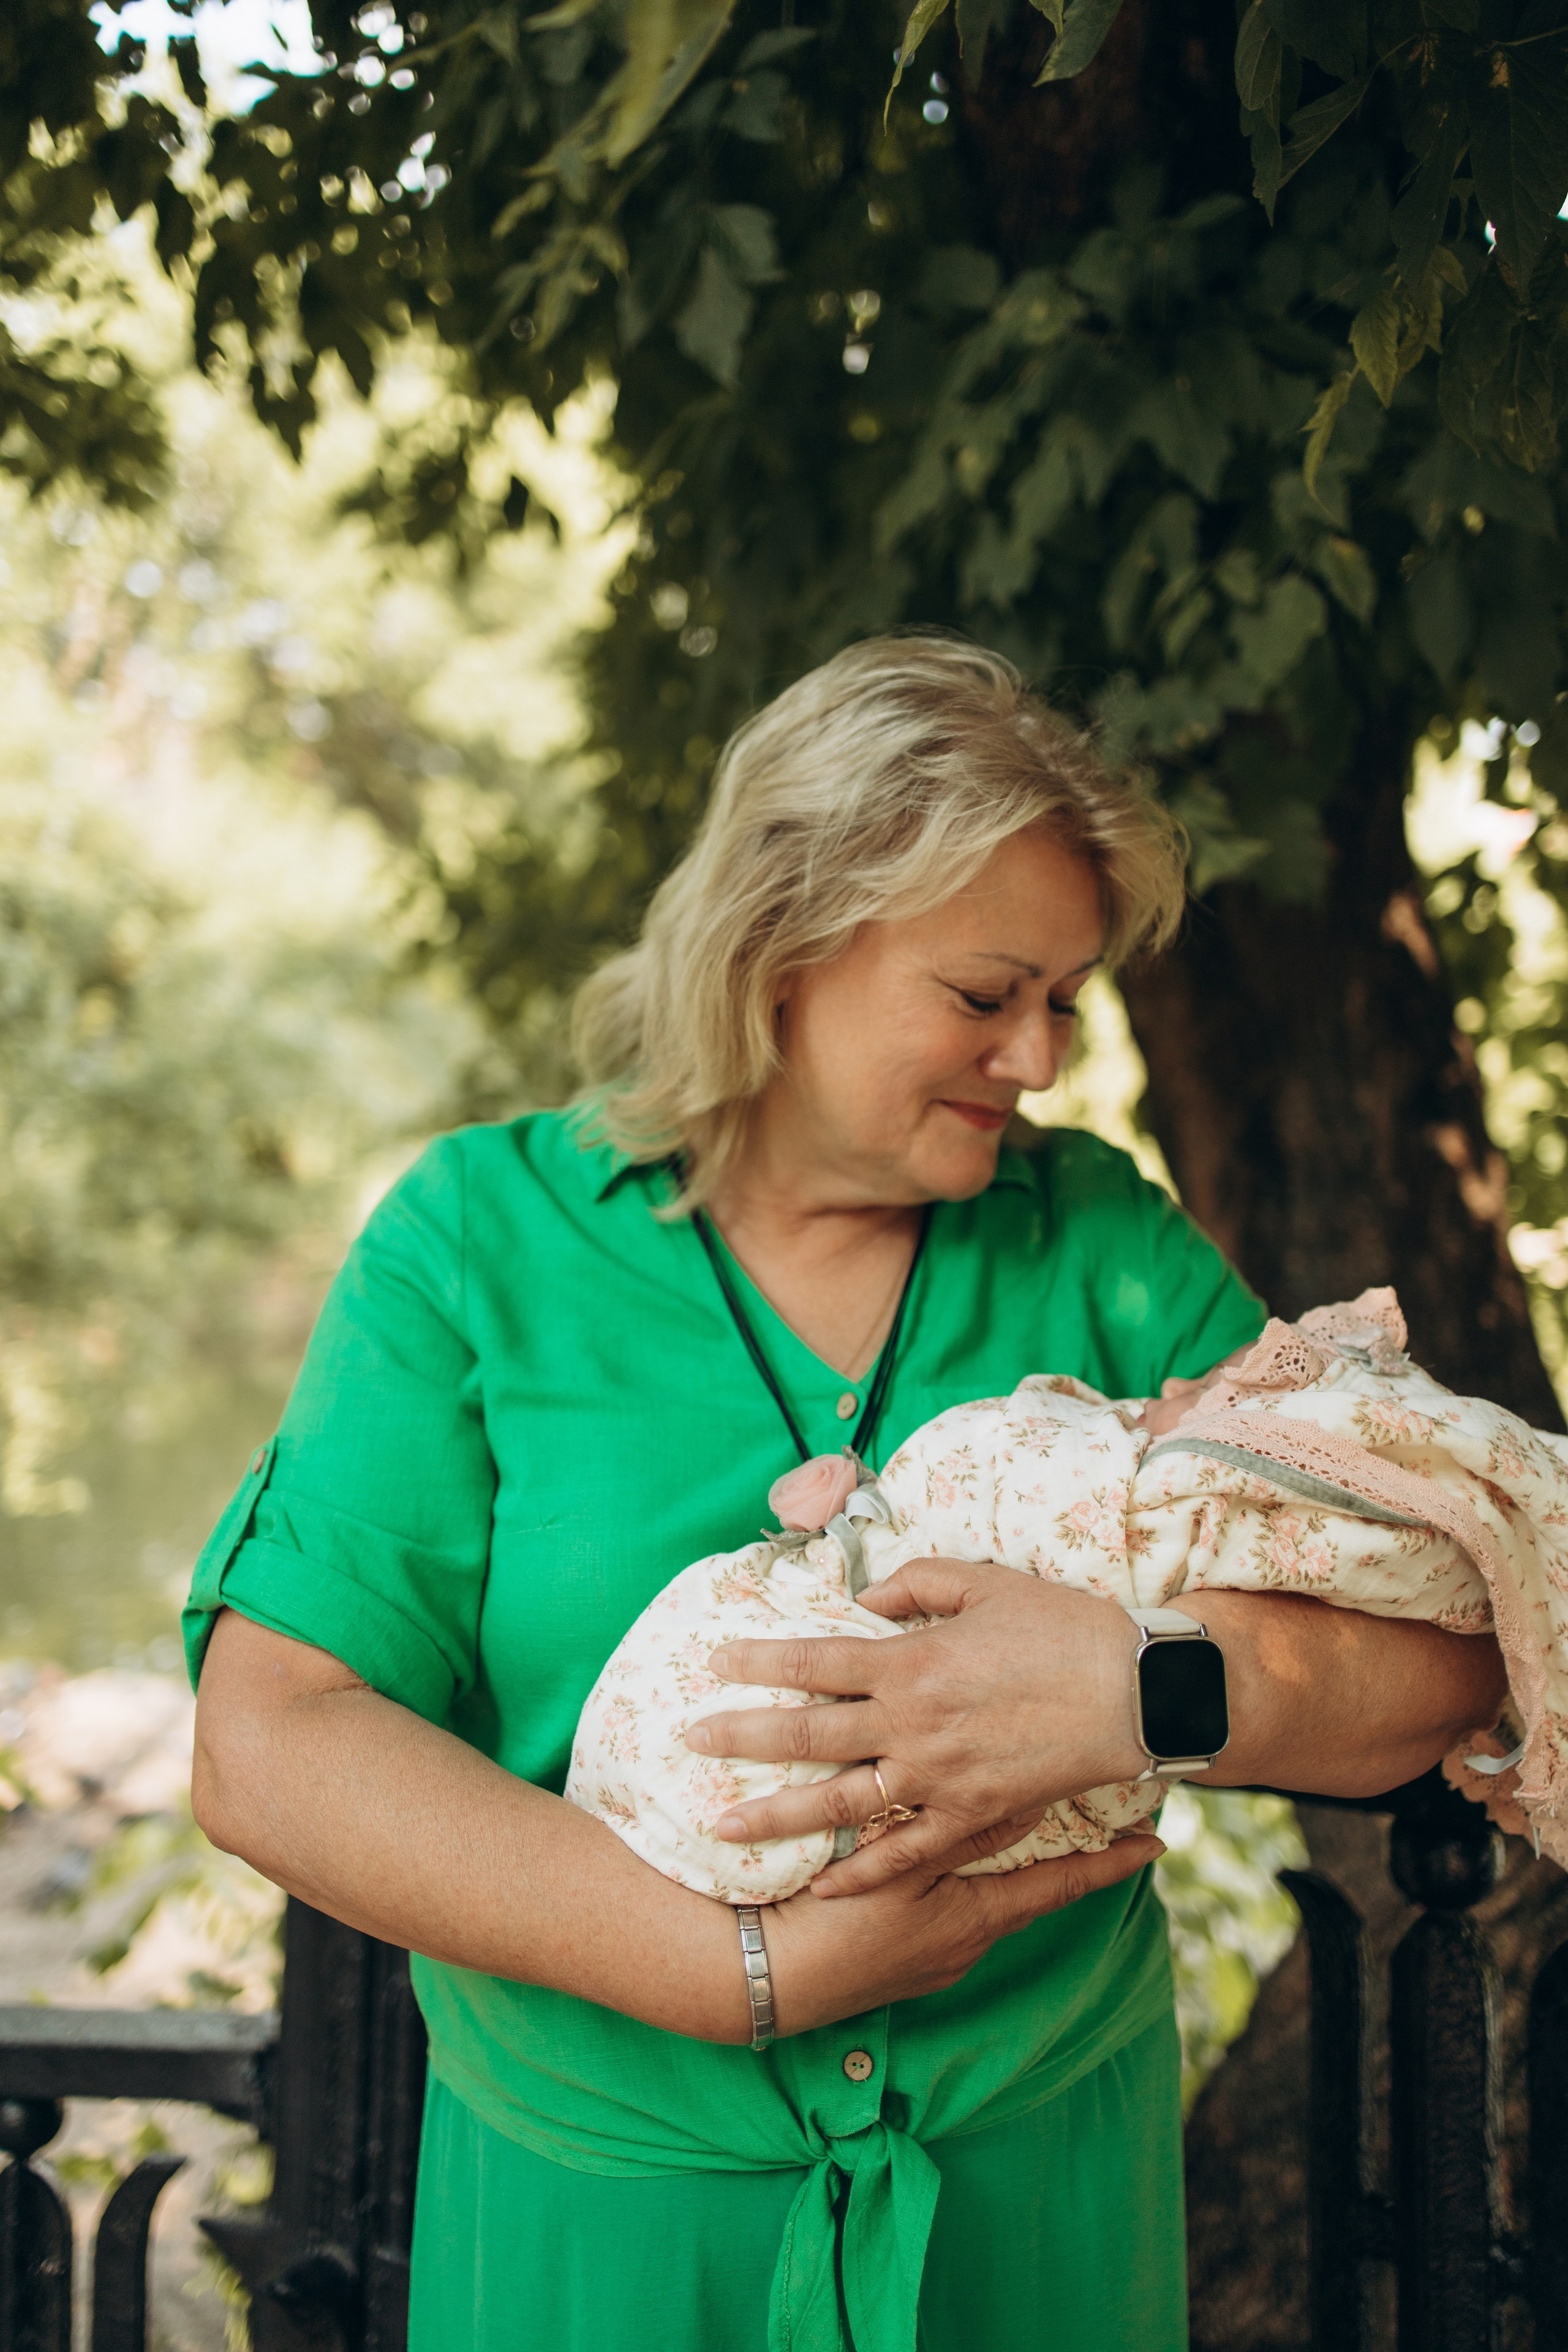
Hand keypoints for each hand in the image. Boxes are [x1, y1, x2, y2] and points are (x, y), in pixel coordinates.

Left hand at [684, 1560, 1147, 1895]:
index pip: (815, 1661)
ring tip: (725, 1824)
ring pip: (843, 1801)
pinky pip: (908, 1851)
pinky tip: (823, 1881)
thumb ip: (919, 1584)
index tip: (714, 1662)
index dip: (759, 1660)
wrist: (1135, 1691)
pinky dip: (863, 1869)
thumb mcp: (987, 1583)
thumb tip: (868, 1596)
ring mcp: (941, 1777)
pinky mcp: (973, 1816)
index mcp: (913, 1662)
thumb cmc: (1063, 1627)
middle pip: (809, 1733)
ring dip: (780, 1814)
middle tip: (689, 1742)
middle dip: (743, 1738)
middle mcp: (914, 1723)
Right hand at [762, 1813, 1163, 2032]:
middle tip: (1105, 1827)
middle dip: (1064, 1861)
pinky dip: (961, 1883)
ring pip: (985, 1899)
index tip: (1158, 1844)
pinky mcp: (899, 1961)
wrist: (763, 1978)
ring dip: (1006, 1870)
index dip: (1109, 1865)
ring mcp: (932, 1959)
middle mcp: (964, 1944)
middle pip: (1029, 1894)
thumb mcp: (900, 1872)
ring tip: (1027, 1832)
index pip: (1059, 1884)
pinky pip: (949, 1913)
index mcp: (973, 1920)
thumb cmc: (830, 1922)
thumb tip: (1026, 1803)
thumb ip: (962, 1835)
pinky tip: (944, 1863)